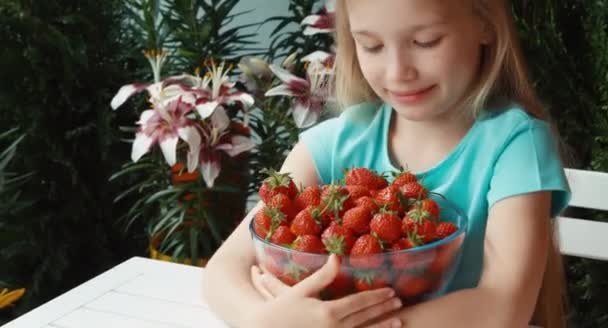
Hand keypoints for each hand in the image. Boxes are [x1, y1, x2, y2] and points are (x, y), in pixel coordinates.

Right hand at [247, 254, 402, 327]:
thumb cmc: (280, 311)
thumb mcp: (300, 290)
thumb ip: (322, 275)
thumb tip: (337, 257)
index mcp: (328, 312)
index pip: (359, 303)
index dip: (376, 297)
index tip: (391, 291)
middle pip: (365, 318)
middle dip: (383, 309)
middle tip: (399, 302)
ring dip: (382, 327)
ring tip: (399, 322)